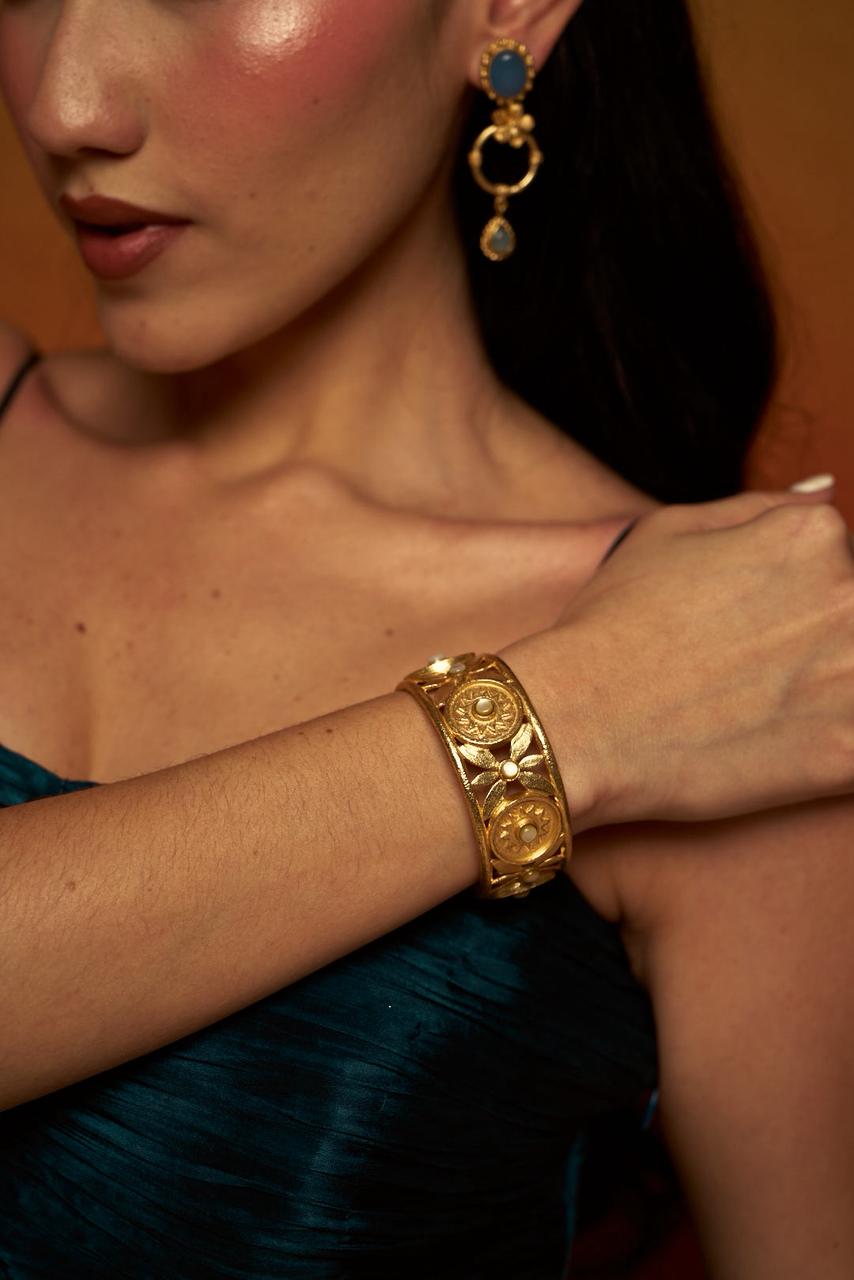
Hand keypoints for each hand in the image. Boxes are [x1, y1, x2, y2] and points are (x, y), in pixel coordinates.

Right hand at [500, 483, 853, 830]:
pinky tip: (778, 753)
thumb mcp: (669, 532)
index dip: (793, 606)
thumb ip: (761, 508)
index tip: (748, 636)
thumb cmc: (611, 625)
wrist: (577, 720)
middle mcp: (850, 596)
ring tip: (761, 716)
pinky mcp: (849, 753)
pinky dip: (830, 751)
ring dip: (824, 695)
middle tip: (749, 678)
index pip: (842, 566)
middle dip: (814, 647)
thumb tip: (829, 490)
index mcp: (814, 537)